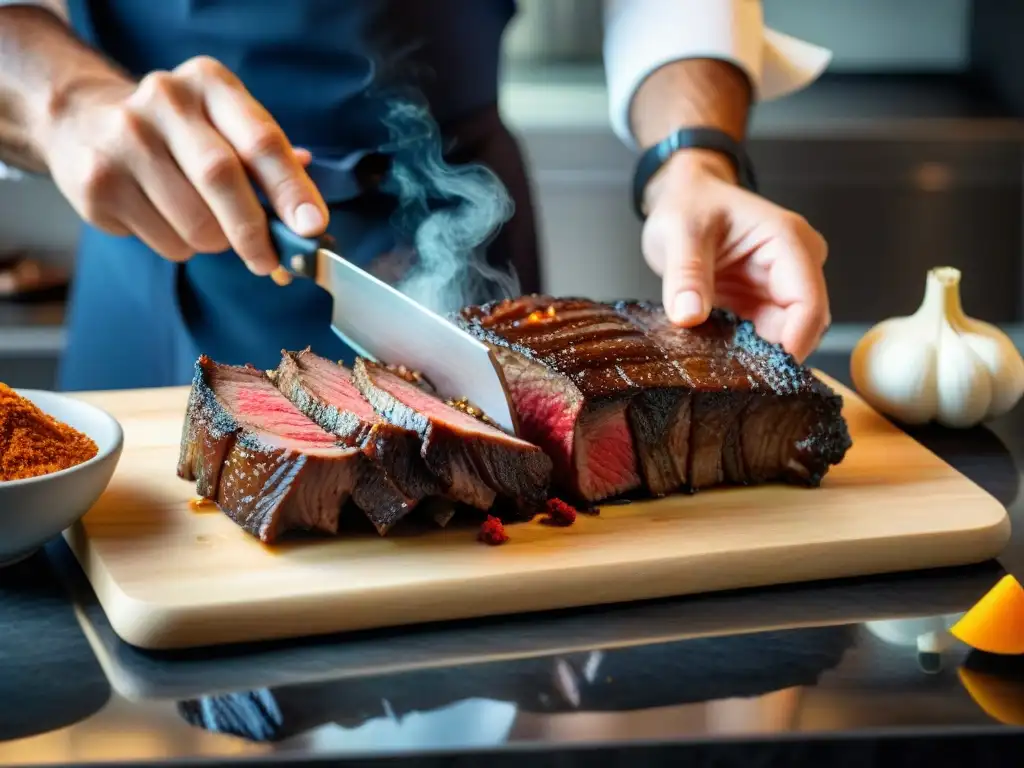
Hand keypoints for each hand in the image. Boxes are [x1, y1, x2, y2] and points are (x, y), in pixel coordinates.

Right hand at [34, 56, 327, 274]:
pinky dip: (181, 247)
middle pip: (222, 178)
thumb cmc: (180, 133)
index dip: (291, 189)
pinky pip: (166, 241)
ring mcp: (125, 139)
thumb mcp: (227, 126)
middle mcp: (165, 100)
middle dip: (254, 231)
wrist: (84, 121)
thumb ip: (271, 166)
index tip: (312, 227)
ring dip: (215, 242)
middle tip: (269, 261)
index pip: (261, 141)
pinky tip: (165, 219)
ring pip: (196, 223)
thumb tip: (310, 221)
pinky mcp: (99, 182)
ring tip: (205, 224)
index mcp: (210, 84)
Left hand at [641, 150, 829, 362]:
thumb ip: (686, 274)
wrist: (686, 198)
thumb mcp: (680, 232)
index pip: (808, 300)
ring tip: (722, 366)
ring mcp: (780, 285)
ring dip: (759, 354)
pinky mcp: (762, 301)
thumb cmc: (691, 204)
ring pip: (785, 334)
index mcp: (787, 240)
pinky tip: (720, 356)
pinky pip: (764, 334)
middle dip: (776, 353)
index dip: (795, 339)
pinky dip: (746, 348)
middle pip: (804, 323)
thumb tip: (689, 316)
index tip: (767, 371)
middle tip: (737, 376)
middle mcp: (794, 264)